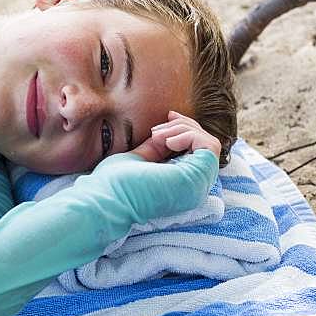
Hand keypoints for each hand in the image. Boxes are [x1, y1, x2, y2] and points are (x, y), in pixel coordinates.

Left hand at [75, 113, 219, 224]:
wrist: (106, 198)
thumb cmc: (115, 183)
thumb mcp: (141, 159)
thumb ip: (156, 148)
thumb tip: (167, 132)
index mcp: (181, 185)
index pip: (199, 151)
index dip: (187, 128)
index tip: (168, 116)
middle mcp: (194, 188)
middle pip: (206, 145)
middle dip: (184, 126)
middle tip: (156, 131)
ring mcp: (198, 185)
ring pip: (210, 143)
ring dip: (184, 130)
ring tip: (158, 136)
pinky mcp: (198, 178)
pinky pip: (209, 146)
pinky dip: (189, 135)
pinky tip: (167, 141)